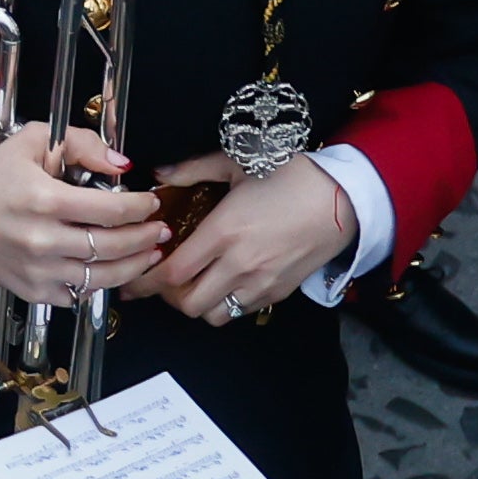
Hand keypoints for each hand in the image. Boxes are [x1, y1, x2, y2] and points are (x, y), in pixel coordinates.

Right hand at [0, 122, 162, 305]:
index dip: (140, 207)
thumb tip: (122, 165)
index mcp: (45, 199)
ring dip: (133, 266)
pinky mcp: (31, 290)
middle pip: (112, 246)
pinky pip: (77, 295)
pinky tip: (110, 271)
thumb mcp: (34, 141)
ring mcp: (37, 270)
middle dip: (145, 238)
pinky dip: (98, 285)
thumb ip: (83, 145)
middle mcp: (42, 240)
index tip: (152, 203)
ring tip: (150, 254)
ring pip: (101, 277)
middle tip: (160, 230)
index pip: (110, 210)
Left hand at [141, 150, 355, 324]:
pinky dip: (226, 304)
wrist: (343, 197)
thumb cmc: (291, 175)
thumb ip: (193, 169)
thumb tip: (160, 174)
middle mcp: (238, 264)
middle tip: (164, 280)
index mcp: (223, 232)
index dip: (146, 282)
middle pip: (188, 304)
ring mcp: (260, 282)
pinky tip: (225, 282)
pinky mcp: (278, 292)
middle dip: (168, 297)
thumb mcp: (237, 163)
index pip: (172, 273)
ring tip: (195, 283)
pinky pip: (241, 312)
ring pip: (214, 315)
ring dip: (198, 304)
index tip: (135, 281)